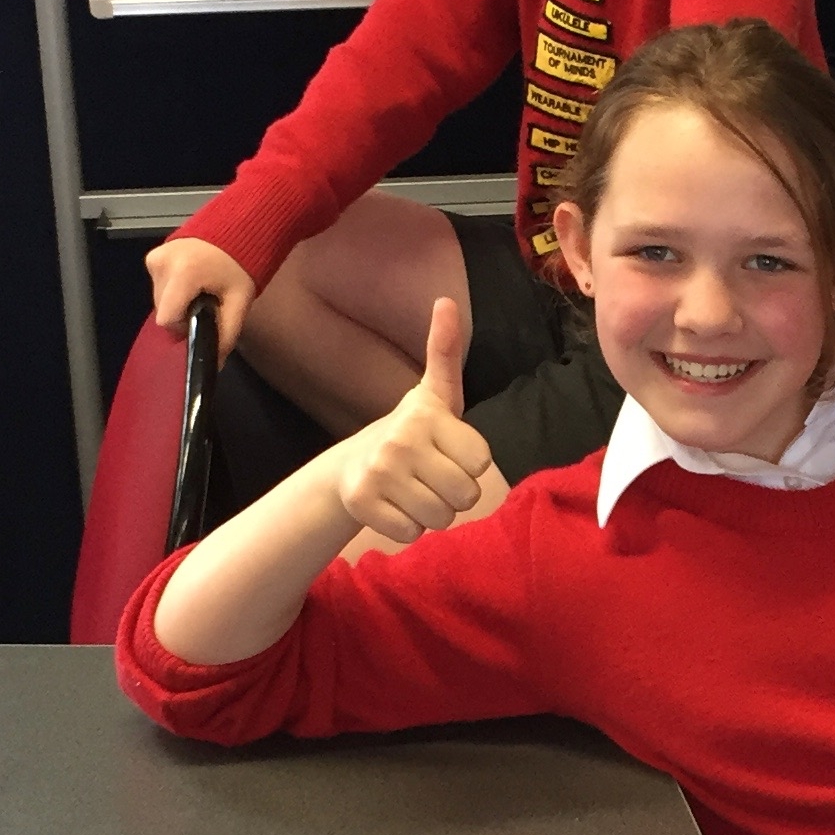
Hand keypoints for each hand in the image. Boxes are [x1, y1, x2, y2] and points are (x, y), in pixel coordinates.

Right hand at [147, 235, 256, 358]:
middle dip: (182, 314)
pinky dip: (174, 288)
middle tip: (206, 302)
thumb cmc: (242, 264)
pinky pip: (158, 284)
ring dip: (178, 301)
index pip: (167, 320)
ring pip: (158, 299)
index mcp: (183, 273)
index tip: (201, 317)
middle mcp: (162, 263)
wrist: (239, 227)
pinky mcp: (153, 255)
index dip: (184, 327)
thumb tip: (214, 364)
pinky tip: (192, 279)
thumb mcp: (239, 302)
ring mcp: (155, 257)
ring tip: (200, 287)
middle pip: (162, 310)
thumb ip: (226, 335)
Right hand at [330, 297, 492, 545]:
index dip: (470, 463)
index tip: (449, 451)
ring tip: (416, 491)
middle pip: (466, 495)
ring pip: (442, 519)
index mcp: (426, 415)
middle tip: (432, 476)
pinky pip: (413, 534)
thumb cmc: (412, 430)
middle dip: (455, 493)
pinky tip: (397, 507)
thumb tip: (446, 300)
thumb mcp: (435, 393)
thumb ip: (445, 351)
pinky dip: (409, 528)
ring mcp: (378, 474)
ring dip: (434, 513)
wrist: (352, 465)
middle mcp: (400, 442)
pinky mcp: (362, 505)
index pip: (482, 462)